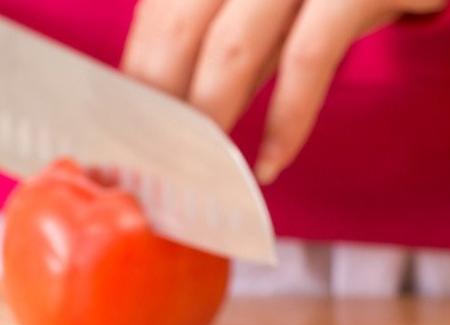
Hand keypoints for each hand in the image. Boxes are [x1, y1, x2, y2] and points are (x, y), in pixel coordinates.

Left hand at [122, 0, 444, 182]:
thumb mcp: (287, 9)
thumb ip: (240, 44)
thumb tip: (189, 107)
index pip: (162, 12)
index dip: (140, 74)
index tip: (131, 133)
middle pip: (181, 26)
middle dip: (163, 105)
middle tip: (157, 166)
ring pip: (233, 44)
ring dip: (211, 117)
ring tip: (204, 172)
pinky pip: (308, 59)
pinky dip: (286, 120)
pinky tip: (270, 164)